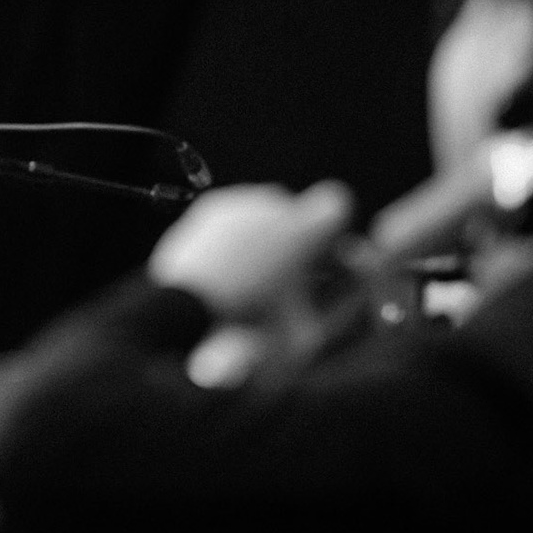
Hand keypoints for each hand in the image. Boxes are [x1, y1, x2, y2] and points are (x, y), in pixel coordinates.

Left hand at [148, 180, 352, 320]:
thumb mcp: (304, 330)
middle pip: (294, 207)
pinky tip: (227, 265)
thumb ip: (337, 301)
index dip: (330, 230)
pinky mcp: (208, 208)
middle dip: (293, 232)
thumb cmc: (248, 329)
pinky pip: (234, 214)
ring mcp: (236, 201)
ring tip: (250, 272)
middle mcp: (270, 203)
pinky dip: (235, 234)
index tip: (322, 253)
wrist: (182, 317)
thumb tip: (349, 278)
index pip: (336, 203)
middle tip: (281, 269)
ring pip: (261, 208)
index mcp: (302, 229)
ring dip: (263, 231)